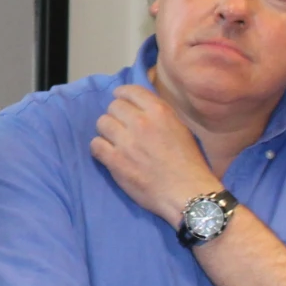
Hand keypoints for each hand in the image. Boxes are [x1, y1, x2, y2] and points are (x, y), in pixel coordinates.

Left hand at [90, 84, 221, 223]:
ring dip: (106, 131)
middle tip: (121, 127)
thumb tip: (141, 109)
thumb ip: (160, 116)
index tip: (120, 100)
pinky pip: (95, 145)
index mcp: (160, 112)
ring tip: (114, 141)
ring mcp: (127, 142)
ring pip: (102, 123)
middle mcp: (141, 122)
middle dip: (116, 115)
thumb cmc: (190, 164)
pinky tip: (108, 154)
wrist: (187, 194)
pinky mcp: (115, 161)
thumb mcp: (181, 129)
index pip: (130, 91)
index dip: (122, 95)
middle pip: (113, 106)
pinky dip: (99, 149)